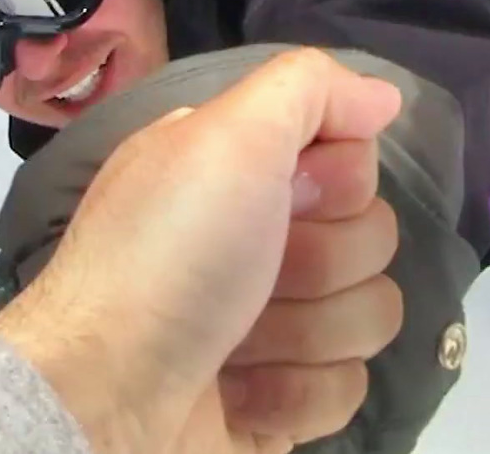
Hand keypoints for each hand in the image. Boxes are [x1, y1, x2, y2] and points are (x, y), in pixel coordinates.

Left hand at [0, 48, 402, 453]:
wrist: (105, 399)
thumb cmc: (164, 256)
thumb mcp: (224, 134)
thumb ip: (310, 88)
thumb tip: (383, 97)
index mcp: (245, 170)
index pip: (355, 159)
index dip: (338, 180)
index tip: (287, 195)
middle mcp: (263, 238)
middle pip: (374, 237)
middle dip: (319, 263)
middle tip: (254, 275)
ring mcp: (277, 324)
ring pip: (370, 314)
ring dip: (302, 333)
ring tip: (233, 345)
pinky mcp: (285, 400)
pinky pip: (348, 387)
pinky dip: (292, 394)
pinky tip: (236, 394)